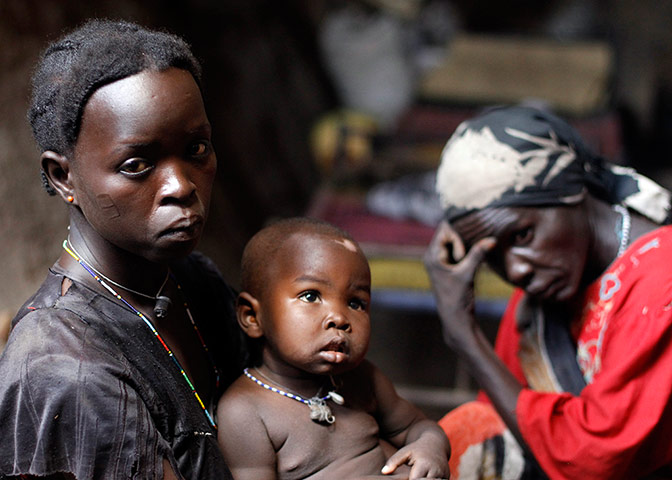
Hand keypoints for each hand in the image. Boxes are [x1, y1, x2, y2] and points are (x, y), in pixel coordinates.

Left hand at [380, 437, 449, 478]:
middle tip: (409, 478)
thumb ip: (394, 461)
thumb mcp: (405, 452)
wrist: (436, 444)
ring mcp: (443, 476)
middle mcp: (435, 472)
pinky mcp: (446, 479)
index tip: (403, 479)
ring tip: (414, 477)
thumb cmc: (417, 449)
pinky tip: (422, 479)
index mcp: (424, 464)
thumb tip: (383, 471)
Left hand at [423, 220, 495, 346]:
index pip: (444, 231)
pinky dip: (466, 251)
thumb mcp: (467, 274)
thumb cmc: (457, 297)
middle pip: (448, 234)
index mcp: (432, 256)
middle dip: (462, 238)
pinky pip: (457, 250)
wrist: (455, 317)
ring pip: (454, 242)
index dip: (457, 235)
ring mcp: (440, 261)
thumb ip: (478, 254)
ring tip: (472, 256)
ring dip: (466, 245)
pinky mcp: (448, 266)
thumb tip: (491, 239)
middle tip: (471, 250)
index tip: (463, 252)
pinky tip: (474, 258)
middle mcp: (433, 256)